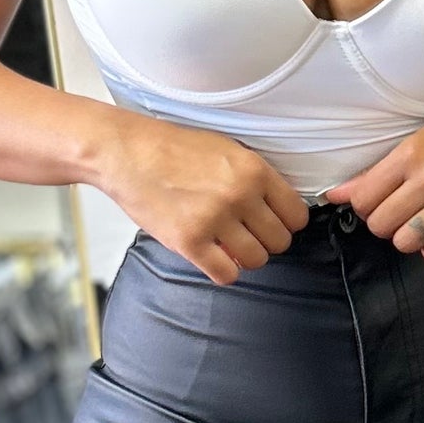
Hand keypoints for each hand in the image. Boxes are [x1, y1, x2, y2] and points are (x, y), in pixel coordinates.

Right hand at [109, 116, 310, 284]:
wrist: (127, 152)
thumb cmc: (173, 148)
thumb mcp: (226, 149)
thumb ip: (255, 178)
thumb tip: (278, 209)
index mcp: (253, 170)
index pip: (296, 215)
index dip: (286, 222)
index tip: (273, 223)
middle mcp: (239, 195)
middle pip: (279, 242)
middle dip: (265, 241)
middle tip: (246, 234)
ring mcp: (214, 220)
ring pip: (256, 260)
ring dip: (245, 257)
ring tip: (228, 244)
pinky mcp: (189, 241)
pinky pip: (225, 274)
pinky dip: (222, 270)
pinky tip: (212, 256)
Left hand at [322, 111, 423, 261]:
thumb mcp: (422, 139)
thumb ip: (379, 170)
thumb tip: (336, 195)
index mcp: (411, 154)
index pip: (363, 198)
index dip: (365, 204)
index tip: (378, 200)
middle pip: (380, 224)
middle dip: (384, 222)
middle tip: (400, 211)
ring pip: (404, 242)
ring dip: (407, 237)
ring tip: (421, 222)